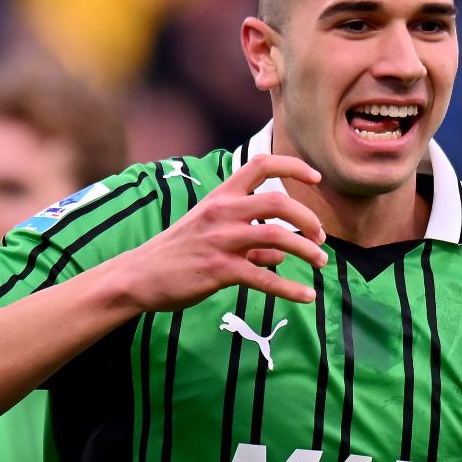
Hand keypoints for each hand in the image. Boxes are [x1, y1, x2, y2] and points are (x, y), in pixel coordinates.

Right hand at [111, 154, 328, 311]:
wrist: (140, 276)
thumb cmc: (176, 254)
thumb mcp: (210, 235)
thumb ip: (248, 242)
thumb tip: (280, 256)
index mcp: (221, 196)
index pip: (261, 165)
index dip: (294, 167)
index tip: (316, 177)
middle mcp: (223, 212)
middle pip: (278, 201)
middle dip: (308, 218)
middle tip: (321, 236)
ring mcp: (221, 241)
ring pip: (277, 237)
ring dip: (307, 250)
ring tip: (322, 262)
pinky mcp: (219, 270)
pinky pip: (264, 278)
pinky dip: (290, 288)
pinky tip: (307, 296)